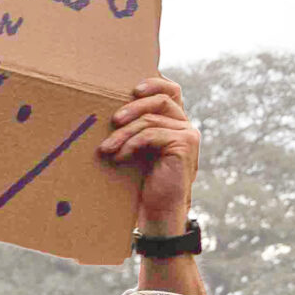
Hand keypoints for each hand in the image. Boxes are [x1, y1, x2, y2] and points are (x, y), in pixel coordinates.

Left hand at [99, 76, 199, 237]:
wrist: (158, 210)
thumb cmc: (142, 181)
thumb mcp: (136, 150)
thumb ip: (132, 129)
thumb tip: (105, 111)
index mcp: (174, 122)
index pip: (171, 91)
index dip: (154, 83)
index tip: (133, 89)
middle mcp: (185, 125)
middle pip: (161, 99)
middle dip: (133, 107)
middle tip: (112, 120)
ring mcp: (188, 133)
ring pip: (150, 119)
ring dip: (123, 133)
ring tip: (106, 149)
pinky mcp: (185, 144)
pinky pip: (151, 134)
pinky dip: (130, 144)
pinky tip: (119, 158)